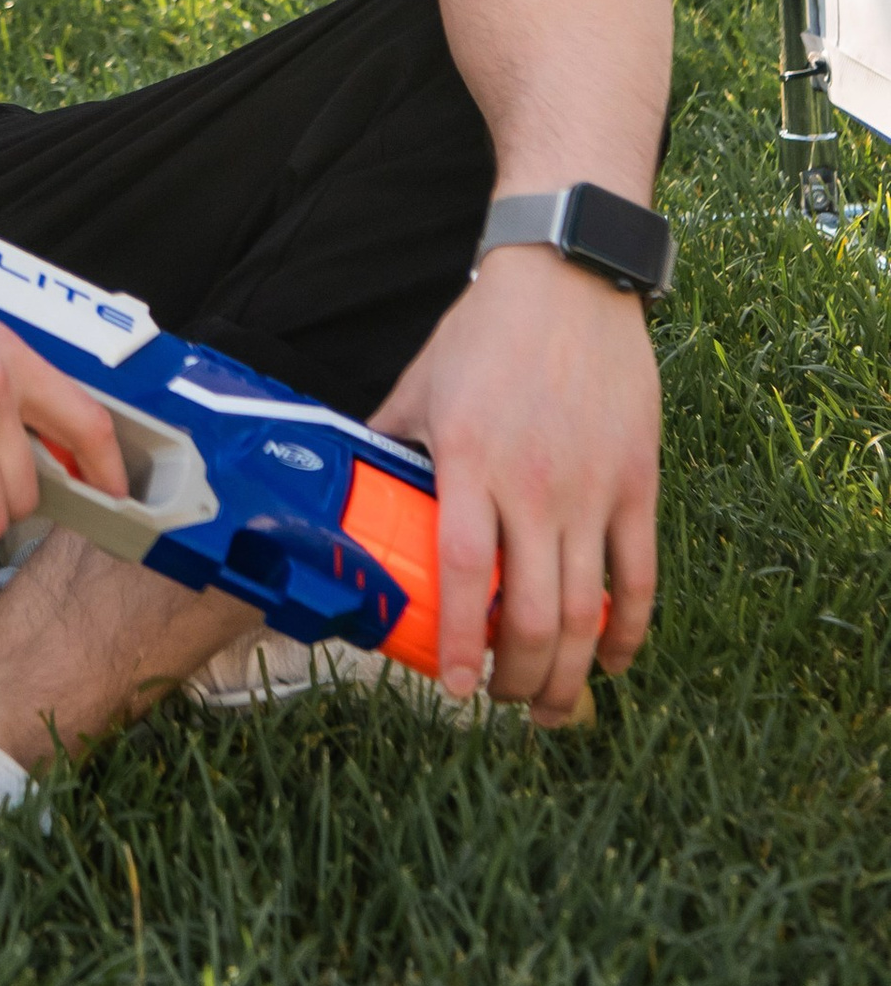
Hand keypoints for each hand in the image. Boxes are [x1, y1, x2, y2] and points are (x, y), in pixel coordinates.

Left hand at [374, 240, 660, 720]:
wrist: (566, 279)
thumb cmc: (484, 332)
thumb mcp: (420, 384)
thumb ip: (388, 441)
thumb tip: (345, 483)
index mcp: (469, 461)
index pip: (467, 574)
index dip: (461, 642)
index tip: (455, 688)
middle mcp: (534, 485)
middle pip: (534, 613)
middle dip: (518, 679)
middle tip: (503, 704)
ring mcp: (593, 488)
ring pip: (588, 609)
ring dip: (569, 672)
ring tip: (550, 706)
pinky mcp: (638, 482)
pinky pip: (640, 576)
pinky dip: (630, 631)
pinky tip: (612, 660)